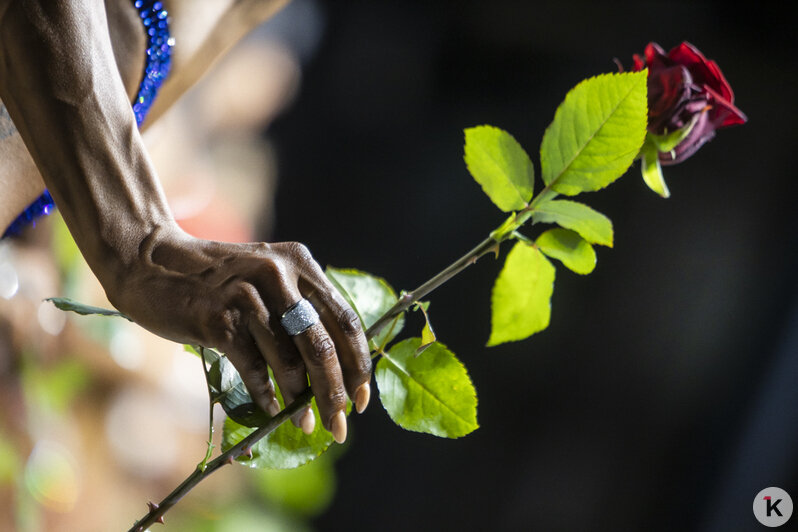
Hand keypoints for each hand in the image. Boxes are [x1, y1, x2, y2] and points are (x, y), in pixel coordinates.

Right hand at [107, 226, 370, 442]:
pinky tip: (273, 410)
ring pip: (289, 360)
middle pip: (322, 344)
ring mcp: (247, 295)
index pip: (346, 319)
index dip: (359, 363)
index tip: (362, 397)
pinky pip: (252, 367)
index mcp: (299, 262)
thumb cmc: (216, 279)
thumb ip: (299, 308)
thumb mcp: (266, 277)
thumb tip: (335, 370)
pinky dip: (265, 394)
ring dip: (301, 401)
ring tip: (306, 424)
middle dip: (336, 392)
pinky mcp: (217, 318)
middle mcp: (278, 273)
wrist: (151, 261)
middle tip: (341, 425)